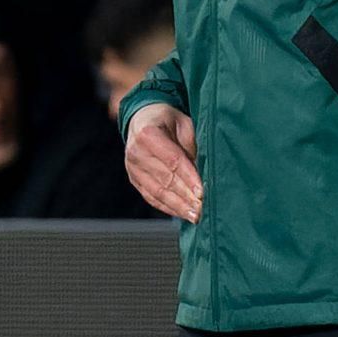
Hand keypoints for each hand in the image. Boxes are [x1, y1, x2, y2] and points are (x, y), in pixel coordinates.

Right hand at [123, 102, 201, 222]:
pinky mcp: (134, 179)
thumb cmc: (168, 121)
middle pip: (165, 179)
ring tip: (195, 216)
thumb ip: (192, 144)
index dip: (189, 177)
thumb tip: (205, 171)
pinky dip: (167, 207)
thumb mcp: (184, 123)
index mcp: (148, 133)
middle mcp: (135, 152)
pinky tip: (182, 213)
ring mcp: (132, 168)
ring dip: (178, 206)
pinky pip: (151, 197)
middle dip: (185, 196)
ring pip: (157, 191)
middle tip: (203, 208)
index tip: (202, 191)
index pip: (172, 160)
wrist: (143, 120)